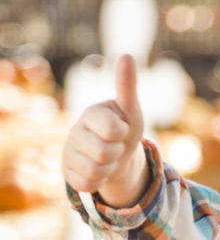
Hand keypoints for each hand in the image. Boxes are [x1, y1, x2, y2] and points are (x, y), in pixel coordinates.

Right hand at [62, 54, 147, 207]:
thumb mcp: (130, 110)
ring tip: (108, 158)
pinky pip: (88, 185)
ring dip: (108, 169)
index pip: (111, 130)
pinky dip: (99, 181)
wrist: (117, 156)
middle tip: (115, 146)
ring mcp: (69, 153)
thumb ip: (127, 86)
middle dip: (116, 153)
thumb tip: (127, 55)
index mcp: (90, 113)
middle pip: (104, 154)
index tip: (120, 128)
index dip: (121, 133)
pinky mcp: (68, 173)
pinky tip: (99, 170)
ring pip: (95, 172)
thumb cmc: (124, 128)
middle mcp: (74, 131)